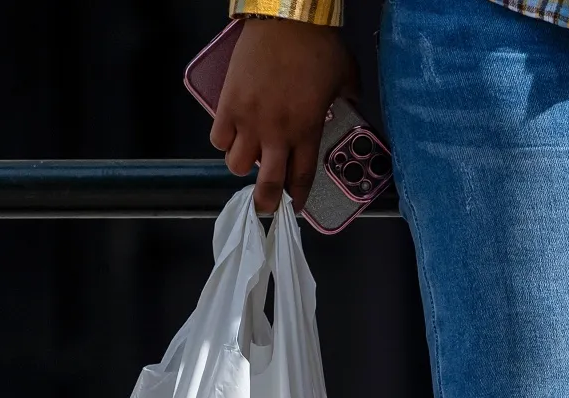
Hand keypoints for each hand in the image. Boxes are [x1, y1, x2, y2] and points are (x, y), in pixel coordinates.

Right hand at [212, 18, 357, 213]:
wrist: (285, 20)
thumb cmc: (317, 46)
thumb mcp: (346, 77)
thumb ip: (347, 97)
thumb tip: (350, 101)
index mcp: (307, 131)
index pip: (301, 178)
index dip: (297, 198)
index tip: (294, 208)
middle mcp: (277, 133)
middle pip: (268, 184)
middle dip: (267, 201)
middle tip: (265, 205)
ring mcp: (249, 120)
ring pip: (236, 164)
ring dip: (242, 166)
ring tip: (248, 157)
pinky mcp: (228, 104)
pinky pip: (218, 138)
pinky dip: (223, 141)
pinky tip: (231, 134)